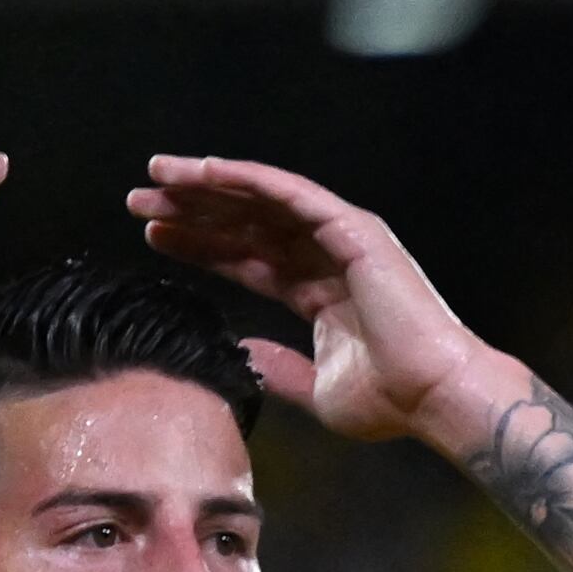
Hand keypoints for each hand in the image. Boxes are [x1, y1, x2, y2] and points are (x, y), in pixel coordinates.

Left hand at [129, 157, 495, 444]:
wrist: (433, 396)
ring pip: (260, 199)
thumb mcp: (317, 390)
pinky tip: (206, 171)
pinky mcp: (351, 228)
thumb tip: (244, 354)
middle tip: (138, 201)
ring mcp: (339, 236)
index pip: (245, 259)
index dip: (200, 246)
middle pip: (244, 223)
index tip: (153, 237)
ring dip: (207, 185)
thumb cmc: (389, 400)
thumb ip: (280, 369)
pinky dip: (247, 178)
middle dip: (191, 210)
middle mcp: (325, 256)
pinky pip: (288, 192)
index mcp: (318, 291)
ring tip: (157, 177)